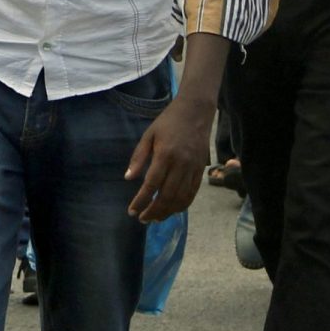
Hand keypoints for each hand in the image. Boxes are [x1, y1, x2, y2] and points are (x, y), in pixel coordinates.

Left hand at [124, 96, 214, 221]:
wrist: (196, 112)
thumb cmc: (168, 122)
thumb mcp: (148, 135)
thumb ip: (139, 157)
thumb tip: (129, 178)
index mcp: (165, 155)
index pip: (151, 185)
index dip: (141, 200)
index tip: (132, 211)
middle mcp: (181, 164)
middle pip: (167, 196)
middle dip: (154, 211)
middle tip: (142, 219)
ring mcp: (193, 168)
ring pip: (181, 198)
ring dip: (168, 212)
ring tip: (155, 218)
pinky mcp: (201, 170)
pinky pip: (193, 193)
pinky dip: (182, 205)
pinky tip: (172, 210)